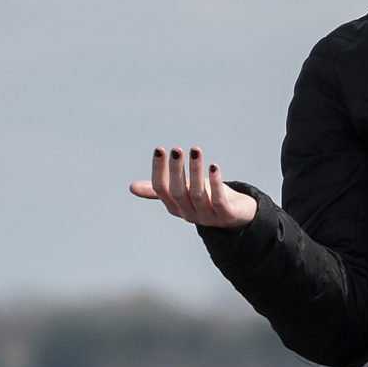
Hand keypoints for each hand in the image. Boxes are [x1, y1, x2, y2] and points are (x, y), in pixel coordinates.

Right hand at [130, 146, 256, 229]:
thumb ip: (160, 189)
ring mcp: (207, 216)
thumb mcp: (182, 191)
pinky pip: (219, 200)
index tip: (159, 150)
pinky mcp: (226, 215)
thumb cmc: (206, 197)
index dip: (159, 170)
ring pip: (198, 194)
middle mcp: (188, 213)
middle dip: (176, 170)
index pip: (161, 189)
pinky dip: (216, 183)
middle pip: (178, 192)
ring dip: (196, 171)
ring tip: (195, 151)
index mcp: (174, 206)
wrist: (236, 215)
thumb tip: (132, 188)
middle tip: (176, 150)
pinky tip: (214, 167)